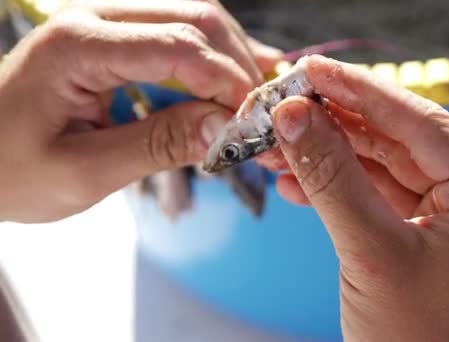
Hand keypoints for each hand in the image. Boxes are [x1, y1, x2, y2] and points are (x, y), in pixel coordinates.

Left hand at [0, 1, 281, 222]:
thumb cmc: (9, 171)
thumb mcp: (83, 172)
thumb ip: (157, 145)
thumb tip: (226, 128)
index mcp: (78, 45)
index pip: (178, 47)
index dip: (228, 82)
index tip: (254, 122)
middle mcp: (94, 17)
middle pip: (196, 19)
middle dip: (239, 66)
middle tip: (261, 115)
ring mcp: (105, 22)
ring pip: (195, 20)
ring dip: (233, 59)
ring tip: (257, 101)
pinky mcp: (115, 39)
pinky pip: (178, 36)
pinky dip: (214, 60)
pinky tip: (237, 82)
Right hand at [271, 55, 448, 340]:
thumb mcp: (371, 253)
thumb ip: (332, 179)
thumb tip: (294, 118)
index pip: (421, 123)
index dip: (362, 92)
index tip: (313, 71)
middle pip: (398, 141)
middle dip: (337, 124)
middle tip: (287, 103)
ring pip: (380, 168)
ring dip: (328, 155)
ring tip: (277, 144)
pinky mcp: (420, 237)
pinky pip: (375, 198)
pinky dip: (334, 189)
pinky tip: (294, 182)